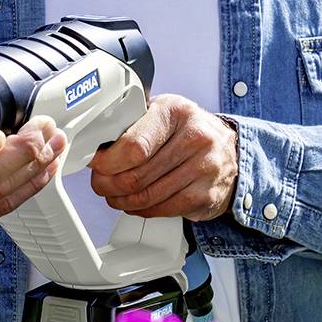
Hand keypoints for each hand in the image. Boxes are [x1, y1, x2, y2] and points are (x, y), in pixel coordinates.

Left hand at [89, 95, 238, 220]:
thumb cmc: (184, 131)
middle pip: (135, 176)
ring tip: (114, 194)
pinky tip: (135, 202)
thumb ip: (129, 125)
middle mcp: (195, 137)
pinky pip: (161, 210)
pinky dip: (140, 210)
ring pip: (145, 197)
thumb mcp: (159, 113)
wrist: (227, 150)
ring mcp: (205, 168)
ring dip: (120, 200)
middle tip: (100, 183)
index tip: (95, 164)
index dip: (106, 161)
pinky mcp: (206, 195)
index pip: (133, 146)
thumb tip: (94, 146)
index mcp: (175, 111)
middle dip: (107, 184)